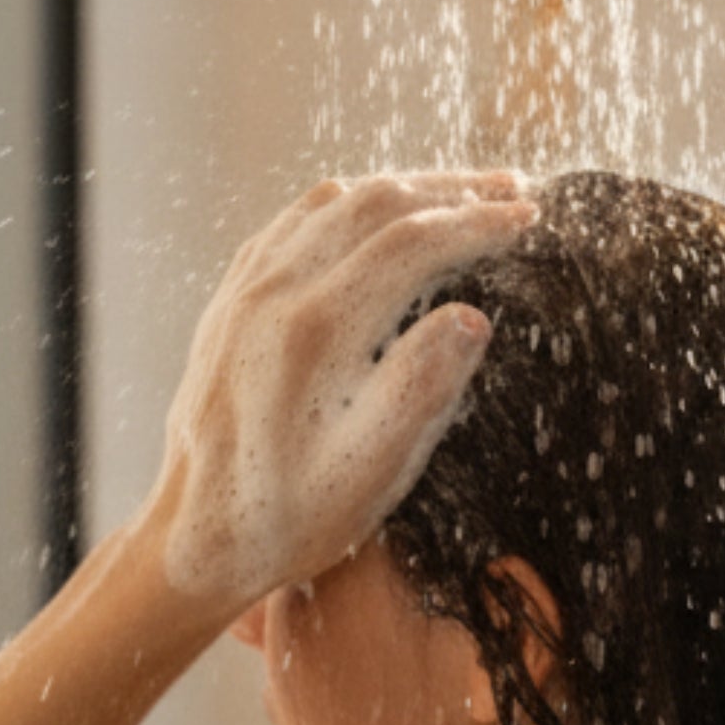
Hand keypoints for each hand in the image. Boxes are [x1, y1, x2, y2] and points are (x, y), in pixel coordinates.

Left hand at [147, 173, 533, 613]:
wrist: (194, 538)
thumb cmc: (289, 517)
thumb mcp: (371, 472)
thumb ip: (422, 388)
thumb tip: (472, 316)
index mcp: (314, 332)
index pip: (412, 243)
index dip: (479, 223)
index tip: (530, 219)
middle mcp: (273, 292)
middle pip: (375, 203)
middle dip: (454, 190)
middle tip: (515, 190)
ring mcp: (246, 288)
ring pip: (335, 201)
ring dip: (407, 187)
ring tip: (465, 192)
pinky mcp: (232, 298)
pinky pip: (297, 221)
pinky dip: (354, 202)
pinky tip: (382, 211)